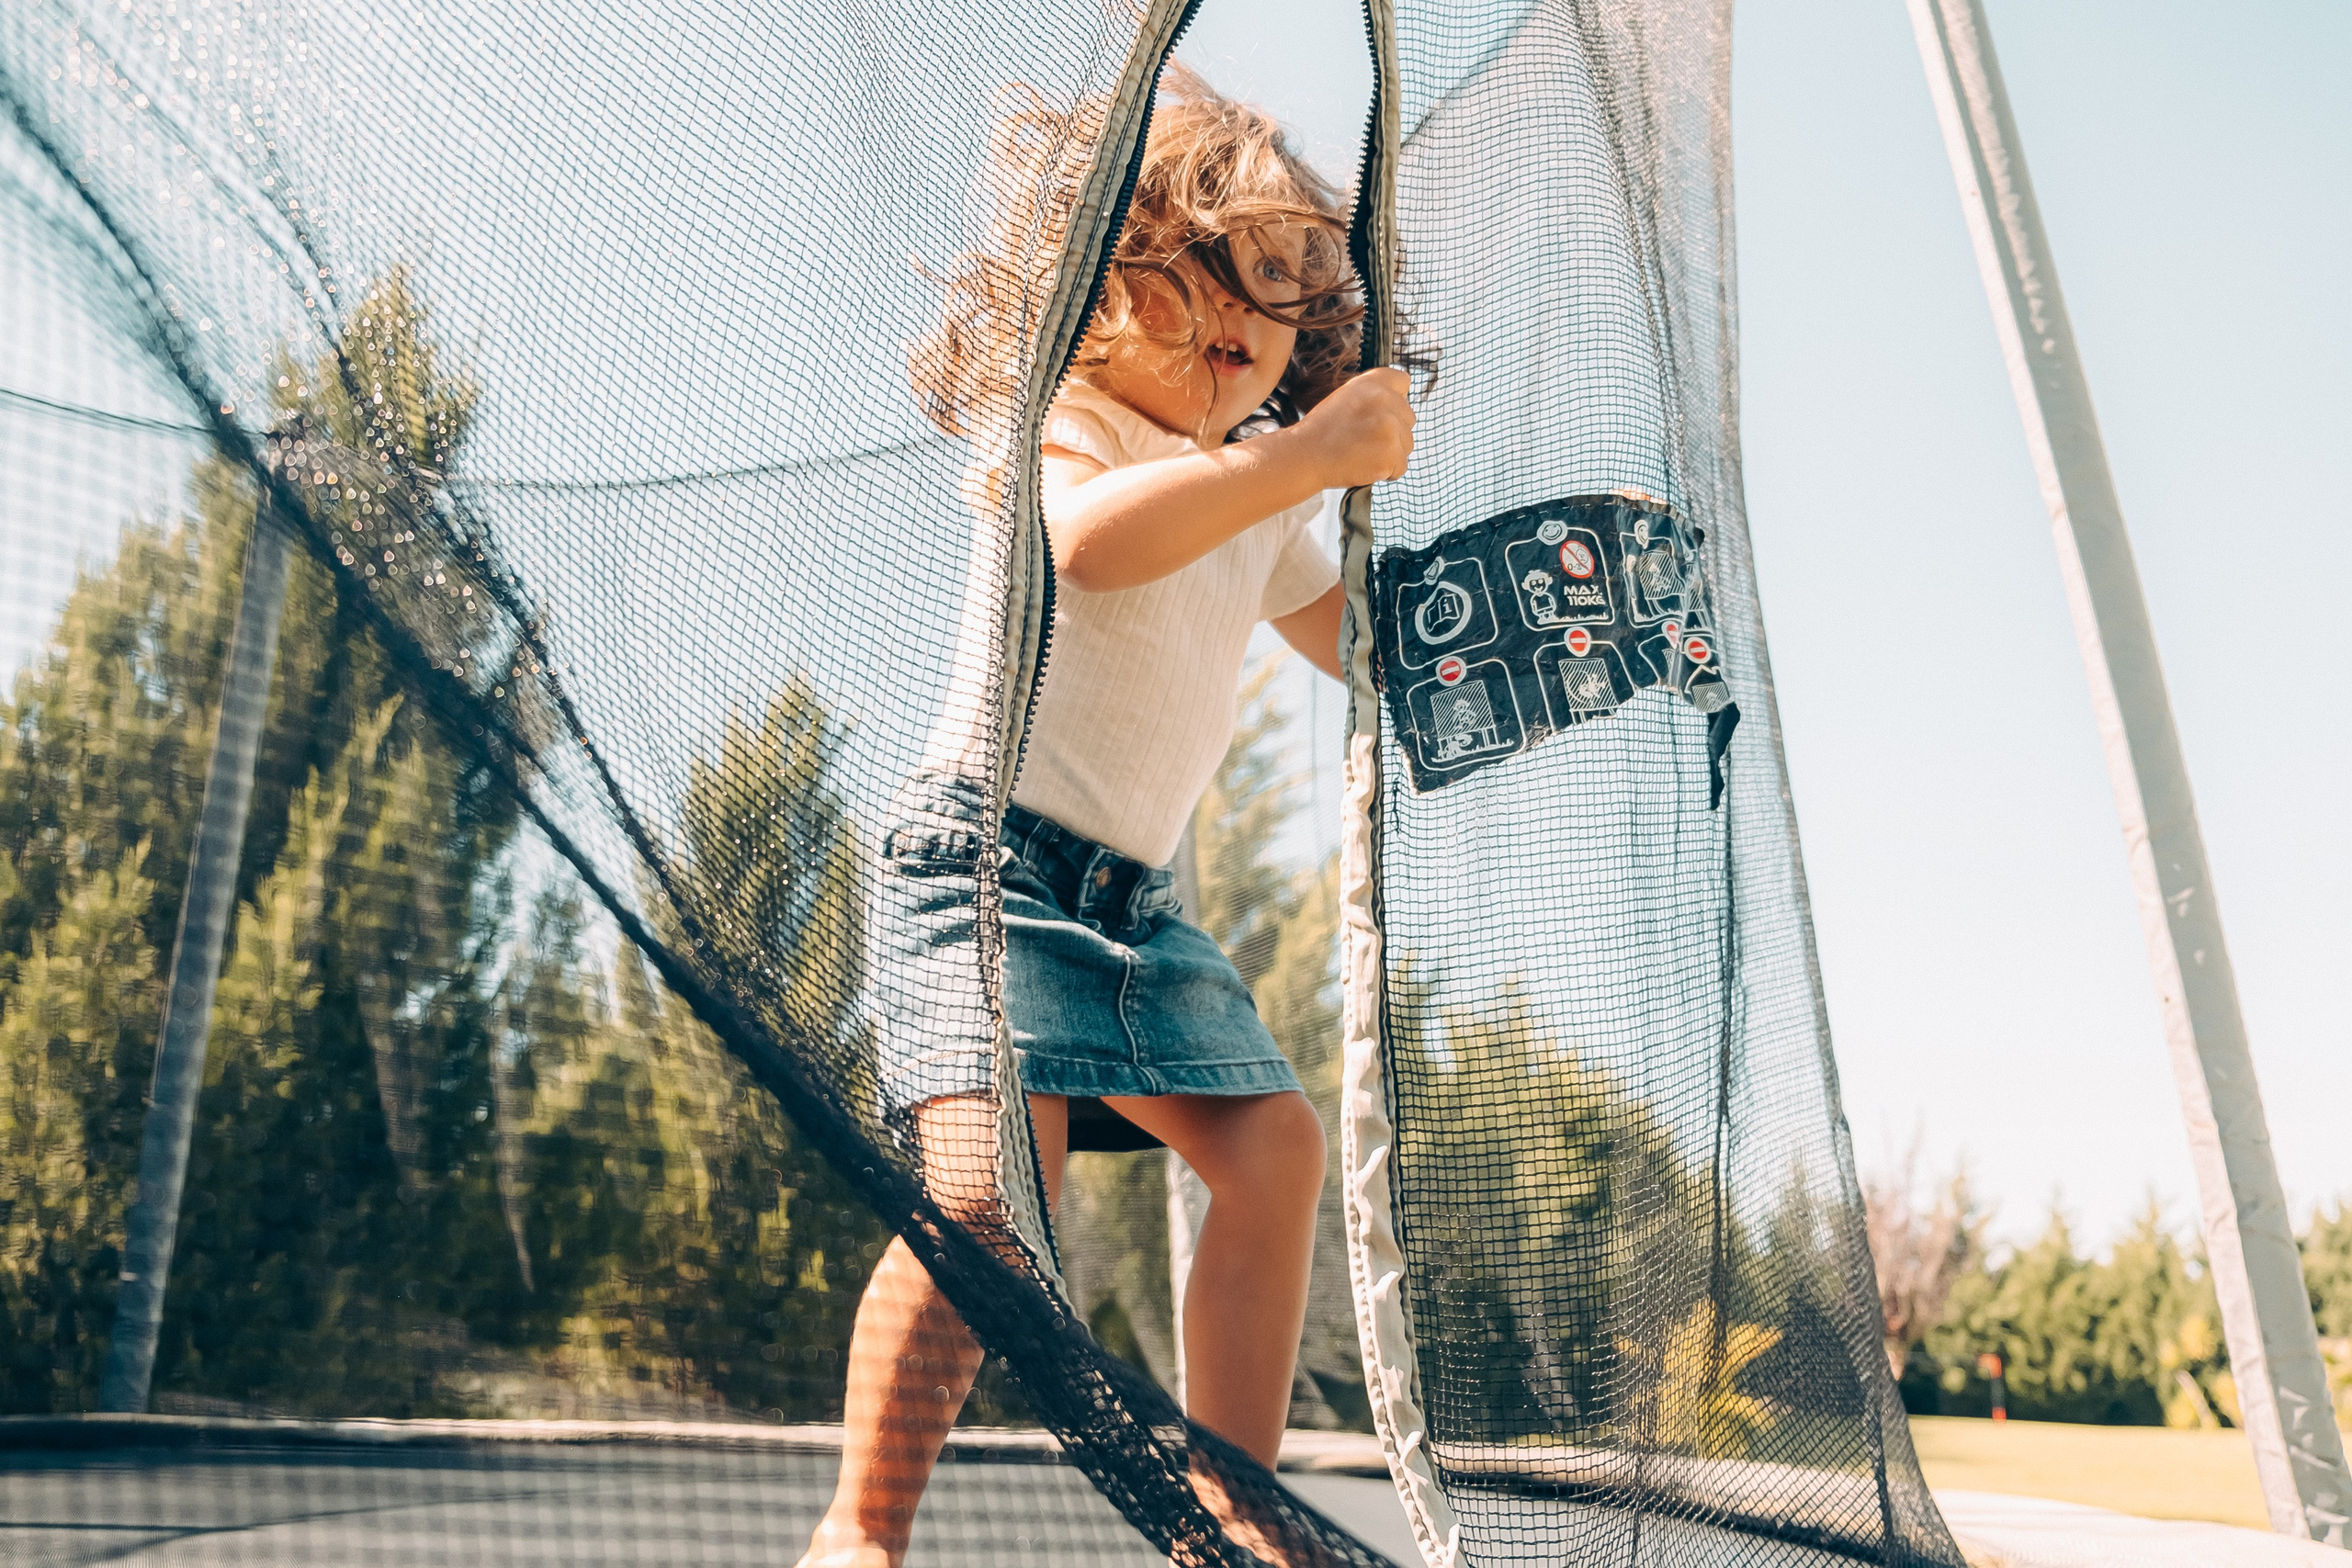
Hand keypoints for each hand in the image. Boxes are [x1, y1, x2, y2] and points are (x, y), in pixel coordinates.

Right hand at [1293, 367, 1414, 487]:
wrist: (1305, 456)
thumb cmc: (1322, 431)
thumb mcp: (1347, 397)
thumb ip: (1374, 396)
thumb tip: (1397, 408)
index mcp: (1373, 381)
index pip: (1403, 381)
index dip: (1395, 401)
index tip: (1381, 414)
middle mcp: (1385, 399)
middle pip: (1408, 418)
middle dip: (1393, 433)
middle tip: (1364, 440)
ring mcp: (1391, 426)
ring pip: (1407, 444)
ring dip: (1390, 454)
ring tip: (1362, 454)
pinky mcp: (1391, 452)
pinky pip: (1402, 467)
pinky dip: (1387, 473)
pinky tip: (1364, 466)